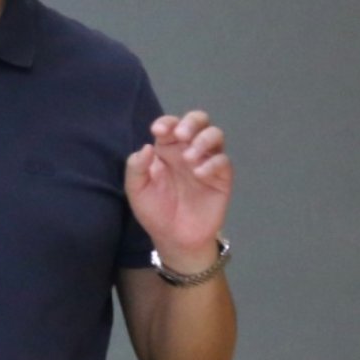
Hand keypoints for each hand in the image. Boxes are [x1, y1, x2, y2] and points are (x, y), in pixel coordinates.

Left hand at [125, 110, 231, 269]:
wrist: (175, 239)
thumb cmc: (155, 212)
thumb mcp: (137, 190)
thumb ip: (136, 167)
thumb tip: (146, 146)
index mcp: (167, 149)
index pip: (171, 125)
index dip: (166, 122)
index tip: (158, 131)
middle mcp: (188, 150)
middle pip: (199, 121)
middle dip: (191, 122)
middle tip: (181, 135)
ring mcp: (207, 162)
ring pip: (215, 135)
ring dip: (203, 139)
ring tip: (189, 157)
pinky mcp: (221, 178)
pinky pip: (223, 161)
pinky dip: (212, 163)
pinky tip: (199, 174)